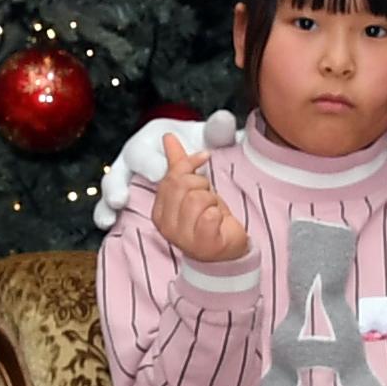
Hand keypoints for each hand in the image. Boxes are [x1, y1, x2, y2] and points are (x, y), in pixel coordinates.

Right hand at [92, 109, 234, 230]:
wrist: (193, 158)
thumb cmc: (198, 146)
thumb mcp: (211, 138)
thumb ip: (218, 130)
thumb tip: (224, 120)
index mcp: (147, 141)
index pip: (144, 154)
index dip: (151, 165)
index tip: (160, 175)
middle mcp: (131, 160)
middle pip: (118, 172)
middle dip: (117, 186)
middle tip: (122, 200)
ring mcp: (123, 181)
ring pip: (110, 189)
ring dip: (106, 203)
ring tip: (109, 218)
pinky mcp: (122, 198)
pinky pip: (107, 207)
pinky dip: (105, 214)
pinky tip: (108, 224)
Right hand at [148, 134, 252, 265]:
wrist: (227, 248)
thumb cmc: (207, 218)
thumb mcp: (193, 187)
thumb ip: (179, 163)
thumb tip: (168, 137)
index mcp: (159, 210)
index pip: (170, 177)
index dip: (189, 164)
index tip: (205, 157)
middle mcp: (166, 225)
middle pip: (183, 185)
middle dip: (202, 185)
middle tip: (209, 197)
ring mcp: (183, 238)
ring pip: (198, 198)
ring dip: (213, 201)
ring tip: (213, 211)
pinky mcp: (202, 245)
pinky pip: (211, 215)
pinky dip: (220, 214)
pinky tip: (218, 222)